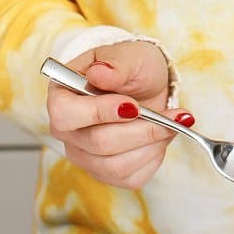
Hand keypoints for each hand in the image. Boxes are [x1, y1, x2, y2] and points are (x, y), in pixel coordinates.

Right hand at [46, 40, 192, 190]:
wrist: (147, 85)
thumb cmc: (131, 67)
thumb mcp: (129, 55)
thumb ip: (115, 64)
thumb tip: (98, 74)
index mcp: (62, 96)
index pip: (66, 116)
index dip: (99, 113)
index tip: (132, 105)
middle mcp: (67, 132)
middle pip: (98, 144)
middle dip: (142, 130)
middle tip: (171, 115)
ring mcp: (84, 156)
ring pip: (116, 166)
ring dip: (151, 144)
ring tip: (171, 123)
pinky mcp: (105, 174)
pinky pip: (130, 178)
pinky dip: (153, 157)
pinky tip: (159, 137)